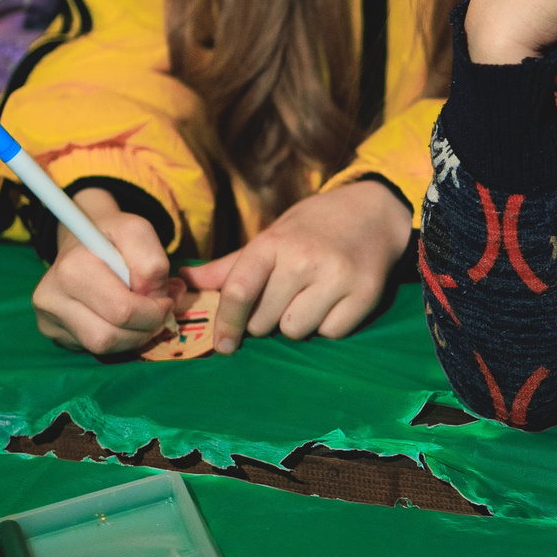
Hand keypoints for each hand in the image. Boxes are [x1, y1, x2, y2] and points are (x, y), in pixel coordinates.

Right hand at [32, 187, 174, 356]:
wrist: (81, 237)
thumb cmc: (111, 235)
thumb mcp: (137, 231)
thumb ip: (152, 262)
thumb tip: (155, 298)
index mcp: (72, 268)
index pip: (122, 311)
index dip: (154, 310)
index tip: (164, 297)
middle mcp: (51, 297)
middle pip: (110, 337)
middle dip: (145, 328)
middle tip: (159, 311)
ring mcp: (48, 319)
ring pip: (102, 349)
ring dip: (133, 337)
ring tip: (144, 315)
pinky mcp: (53, 333)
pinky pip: (93, 349)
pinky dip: (118, 338)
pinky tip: (121, 318)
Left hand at [181, 179, 411, 353]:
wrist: (372, 212)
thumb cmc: (311, 228)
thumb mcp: (271, 237)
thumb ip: (229, 266)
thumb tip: (184, 282)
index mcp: (273, 243)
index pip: (238, 290)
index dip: (225, 323)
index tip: (223, 345)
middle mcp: (303, 259)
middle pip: (264, 320)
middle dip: (265, 319)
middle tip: (281, 299)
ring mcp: (336, 277)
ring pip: (295, 331)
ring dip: (295, 324)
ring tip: (307, 299)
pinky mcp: (364, 295)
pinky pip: (330, 333)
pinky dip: (327, 325)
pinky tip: (332, 302)